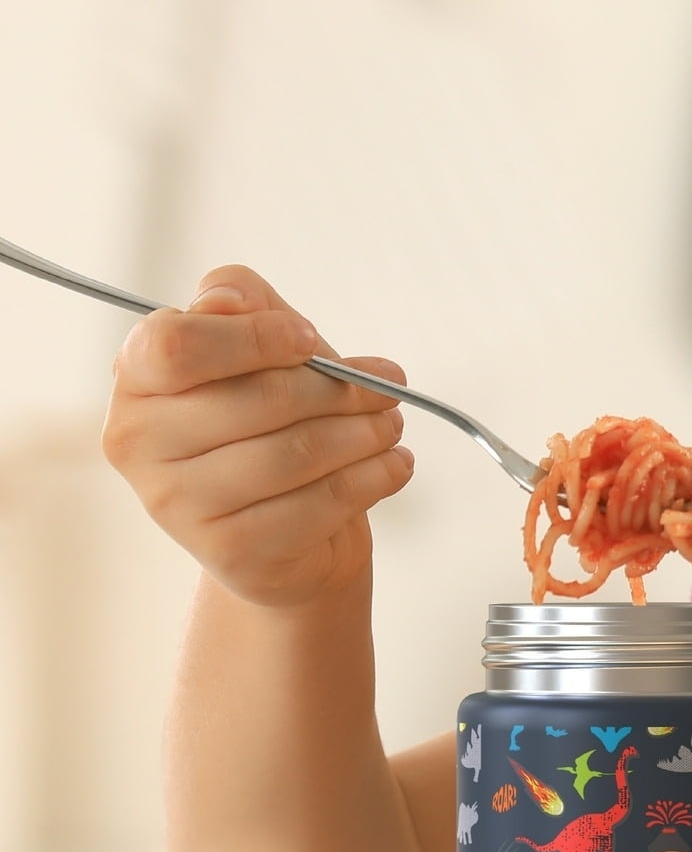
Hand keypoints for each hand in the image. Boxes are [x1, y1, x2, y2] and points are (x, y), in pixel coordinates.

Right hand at [103, 264, 413, 606]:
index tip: (310, 340)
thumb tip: (228, 299)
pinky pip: (319, 505)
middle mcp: (138, 442)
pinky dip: (374, 478)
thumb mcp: (260, 348)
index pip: (177, 345)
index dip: (255, 338)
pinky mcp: (228, 552)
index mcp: (136, 378)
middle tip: (386, 389)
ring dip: (365, 434)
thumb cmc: (270, 420)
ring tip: (391, 424)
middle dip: (342, 390)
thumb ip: (245, 305)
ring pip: (296, 453)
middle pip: (260, 399)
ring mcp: (176, 504)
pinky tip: (394, 465)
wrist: (283, 531)